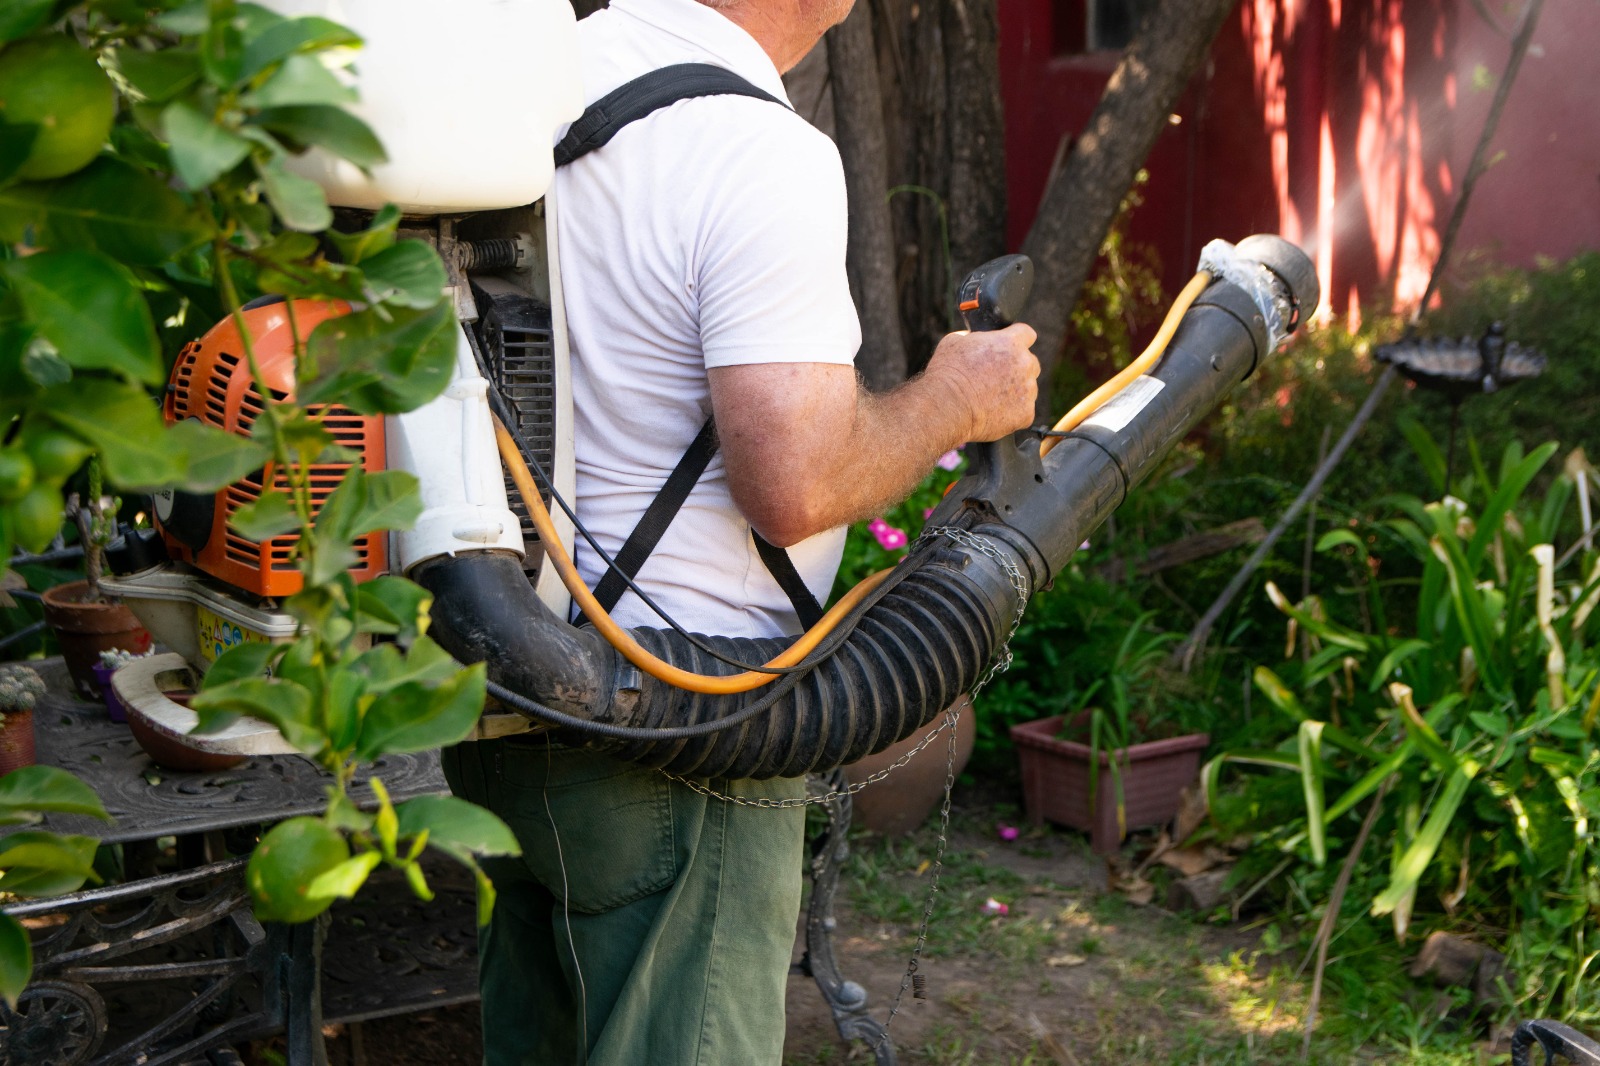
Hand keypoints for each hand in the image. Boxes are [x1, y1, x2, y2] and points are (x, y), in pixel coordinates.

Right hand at [924, 322, 1039, 442]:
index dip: (1017, 340)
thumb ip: (973, 337)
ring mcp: (1028, 390)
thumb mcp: (954, 342)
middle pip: (1030, 362)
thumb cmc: (947, 373)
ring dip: (1015, 390)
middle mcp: (1025, 364)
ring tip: (990, 398)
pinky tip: (994, 412)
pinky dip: (1012, 412)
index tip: (1009, 348)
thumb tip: (975, 339)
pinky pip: (1024, 410)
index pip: (1027, 334)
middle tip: (996, 377)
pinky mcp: (1026, 413)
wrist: (948, 407)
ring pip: (1028, 388)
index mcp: (1011, 342)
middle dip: (1017, 368)